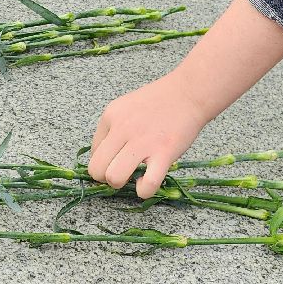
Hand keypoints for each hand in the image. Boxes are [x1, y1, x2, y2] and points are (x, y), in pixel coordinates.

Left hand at [88, 71, 209, 198]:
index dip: (104, 161)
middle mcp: (122, 128)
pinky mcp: (164, 153)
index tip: (117, 161)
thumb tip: (104, 158)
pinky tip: (147, 182)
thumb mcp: (126, 106)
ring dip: (121, 184)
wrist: (189, 92)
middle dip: (106, 177)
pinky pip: (147, 185)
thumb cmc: (159, 101)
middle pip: (96, 169)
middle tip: (122, 172)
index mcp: (111, 116)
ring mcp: (143, 141)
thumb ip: (113, 128)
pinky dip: (144, 191)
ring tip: (133, 177)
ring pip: (114, 178)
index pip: (93, 152)